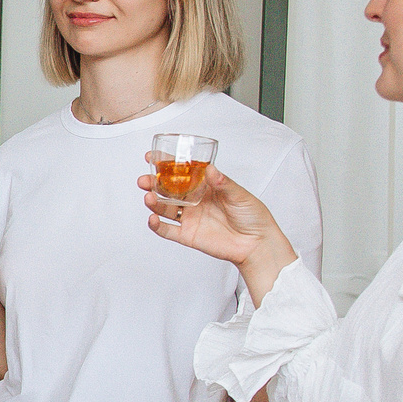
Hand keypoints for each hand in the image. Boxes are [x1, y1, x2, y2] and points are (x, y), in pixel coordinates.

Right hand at [140, 162, 274, 264]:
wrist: (257, 243)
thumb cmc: (252, 216)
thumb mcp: (240, 194)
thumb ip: (223, 183)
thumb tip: (210, 170)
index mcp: (205, 187)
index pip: (181, 173)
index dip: (165, 165)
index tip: (152, 157)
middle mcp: (194, 201)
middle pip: (167, 190)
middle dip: (152, 184)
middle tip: (145, 180)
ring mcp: (190, 218)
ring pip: (164, 208)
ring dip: (153, 202)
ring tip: (149, 197)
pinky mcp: (188, 235)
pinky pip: (167, 231)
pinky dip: (157, 226)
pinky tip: (152, 219)